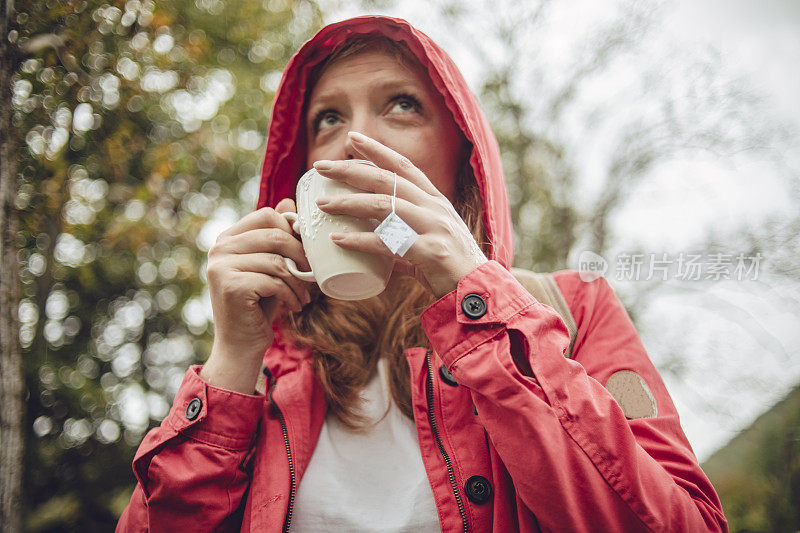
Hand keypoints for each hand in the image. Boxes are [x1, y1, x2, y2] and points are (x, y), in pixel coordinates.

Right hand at [201, 199, 311, 392]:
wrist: (241, 344)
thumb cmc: (259, 304)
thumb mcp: (271, 267)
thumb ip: (276, 237)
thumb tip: (289, 202)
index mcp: (228, 238)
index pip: (267, 215)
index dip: (293, 231)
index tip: (305, 254)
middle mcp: (219, 248)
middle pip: (275, 235)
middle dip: (301, 256)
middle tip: (312, 276)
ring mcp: (221, 266)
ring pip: (277, 260)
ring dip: (298, 281)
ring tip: (305, 296)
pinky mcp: (231, 285)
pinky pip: (274, 280)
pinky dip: (291, 294)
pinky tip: (295, 306)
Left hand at [313, 131, 487, 298]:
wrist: (479, 291)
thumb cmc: (451, 268)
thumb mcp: (427, 243)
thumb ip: (401, 240)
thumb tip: (372, 243)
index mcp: (434, 200)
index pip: (402, 166)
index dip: (376, 150)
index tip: (352, 138)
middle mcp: (434, 207)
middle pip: (386, 179)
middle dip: (350, 170)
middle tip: (320, 166)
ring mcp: (433, 227)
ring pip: (384, 206)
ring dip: (349, 203)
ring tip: (322, 204)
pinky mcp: (431, 252)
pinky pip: (388, 242)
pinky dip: (360, 240)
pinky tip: (338, 239)